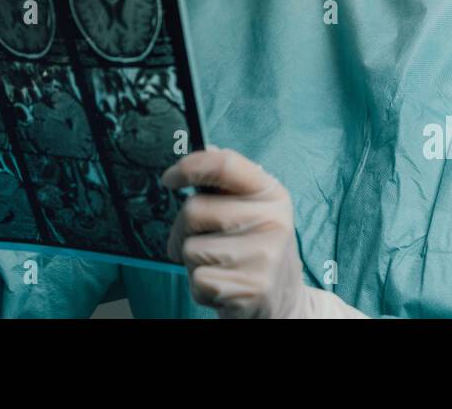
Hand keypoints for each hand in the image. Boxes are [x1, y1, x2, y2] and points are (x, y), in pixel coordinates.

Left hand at [160, 146, 310, 318]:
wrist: (282, 298)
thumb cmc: (254, 247)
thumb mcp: (252, 208)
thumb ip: (227, 183)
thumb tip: (204, 153)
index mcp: (271, 193)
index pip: (224, 164)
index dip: (189, 166)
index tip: (170, 179)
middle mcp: (273, 220)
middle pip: (194, 210)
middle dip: (182, 230)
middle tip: (196, 241)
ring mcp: (264, 256)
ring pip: (190, 248)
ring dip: (192, 261)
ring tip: (218, 265)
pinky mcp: (251, 288)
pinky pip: (197, 280)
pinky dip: (200, 287)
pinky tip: (223, 285)